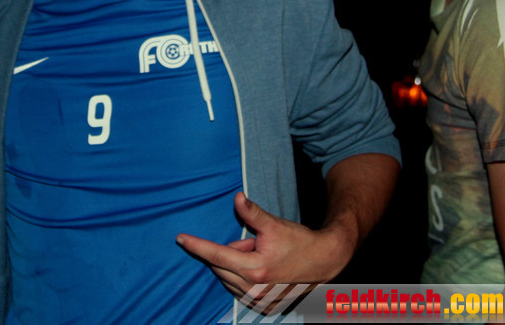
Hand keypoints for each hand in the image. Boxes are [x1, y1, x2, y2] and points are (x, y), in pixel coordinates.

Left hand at [176, 193, 349, 313]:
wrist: (324, 262)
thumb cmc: (299, 242)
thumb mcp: (274, 225)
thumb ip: (252, 213)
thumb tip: (236, 197)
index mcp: (255, 269)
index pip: (216, 255)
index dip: (197, 245)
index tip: (180, 238)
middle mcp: (254, 289)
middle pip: (221, 267)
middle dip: (230, 252)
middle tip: (252, 243)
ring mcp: (259, 301)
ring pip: (229, 279)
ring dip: (236, 265)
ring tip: (261, 256)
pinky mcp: (264, 307)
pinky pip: (239, 290)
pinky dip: (242, 277)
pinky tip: (262, 269)